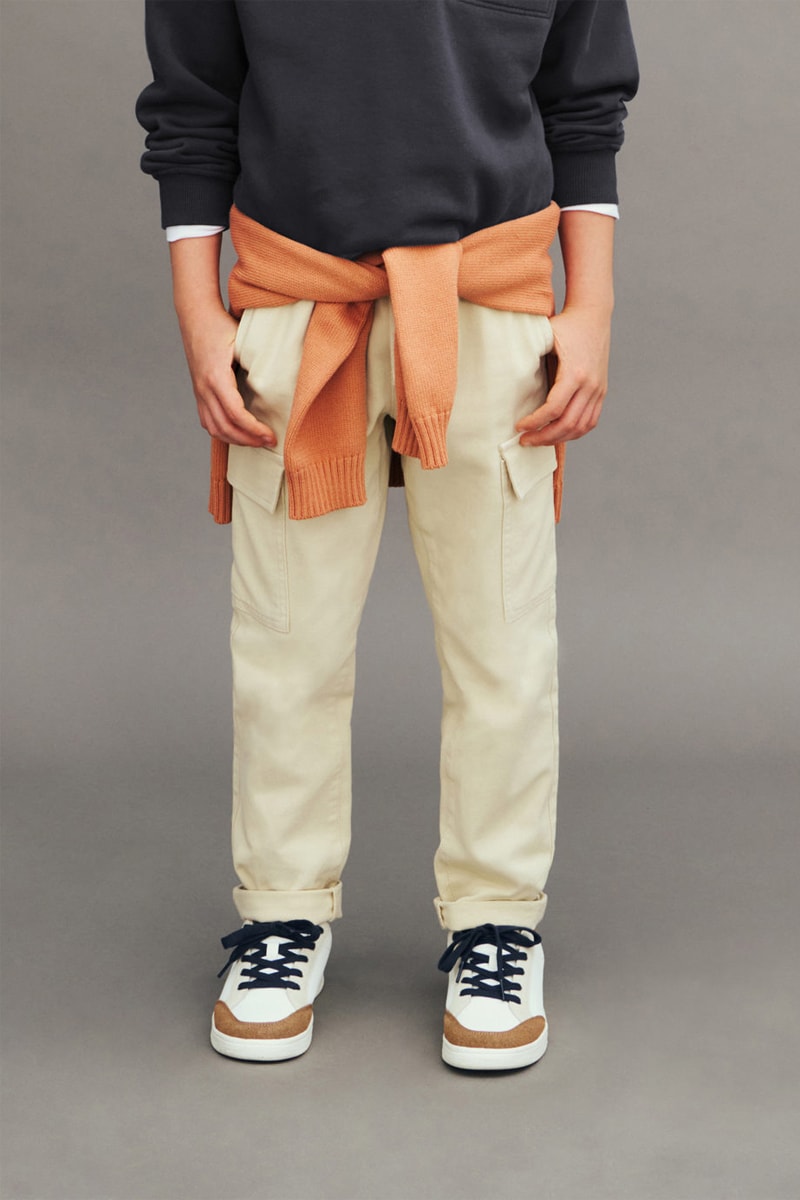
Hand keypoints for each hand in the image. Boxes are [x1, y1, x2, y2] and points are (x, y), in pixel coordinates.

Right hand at [177, 304, 276, 447]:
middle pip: (225, 427)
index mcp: (216, 377)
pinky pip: (207, 421)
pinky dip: (222, 432)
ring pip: (214, 428)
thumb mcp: (243, 339)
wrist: (195, 315)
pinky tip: (238, 434)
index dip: (254, 429)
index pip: (235, 413)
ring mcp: (199, 392)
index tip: (271, 435)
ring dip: (235, 440)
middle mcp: (204, 388)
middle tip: (269, 443)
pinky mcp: (198, 392)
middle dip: (248, 440)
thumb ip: (259, 359)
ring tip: (255, 442)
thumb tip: (282, 378)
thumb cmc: (222, 325)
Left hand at [516, 306, 610, 445]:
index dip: (535, 422)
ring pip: (581, 427)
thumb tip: (507, 380)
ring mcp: (598, 389)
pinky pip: (590, 421)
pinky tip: (558, 433)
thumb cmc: (565, 325)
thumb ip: (530, 357)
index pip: (554, 409)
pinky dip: (575, 432)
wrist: (594, 314)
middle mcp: (590, 385)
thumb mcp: (545, 337)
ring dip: (559, 438)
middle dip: (544, 437)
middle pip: (567, 424)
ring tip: (540, 439)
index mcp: (575, 373)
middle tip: (525, 441)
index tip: (519, 427)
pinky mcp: (601, 391)